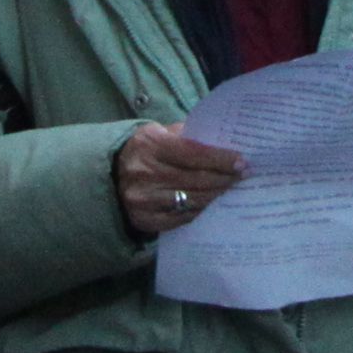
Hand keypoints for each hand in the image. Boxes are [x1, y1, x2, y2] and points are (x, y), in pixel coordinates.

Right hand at [115, 121, 248, 240]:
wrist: (110, 175)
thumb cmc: (144, 150)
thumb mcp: (160, 133)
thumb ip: (187, 134)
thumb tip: (223, 141)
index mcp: (151, 145)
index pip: (194, 153)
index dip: (221, 159)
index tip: (242, 162)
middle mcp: (145, 173)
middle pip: (196, 180)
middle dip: (224, 178)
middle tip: (242, 176)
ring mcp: (143, 199)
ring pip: (192, 200)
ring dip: (215, 195)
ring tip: (229, 188)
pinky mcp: (144, 220)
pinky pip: (181, 218)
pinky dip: (199, 210)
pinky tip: (210, 202)